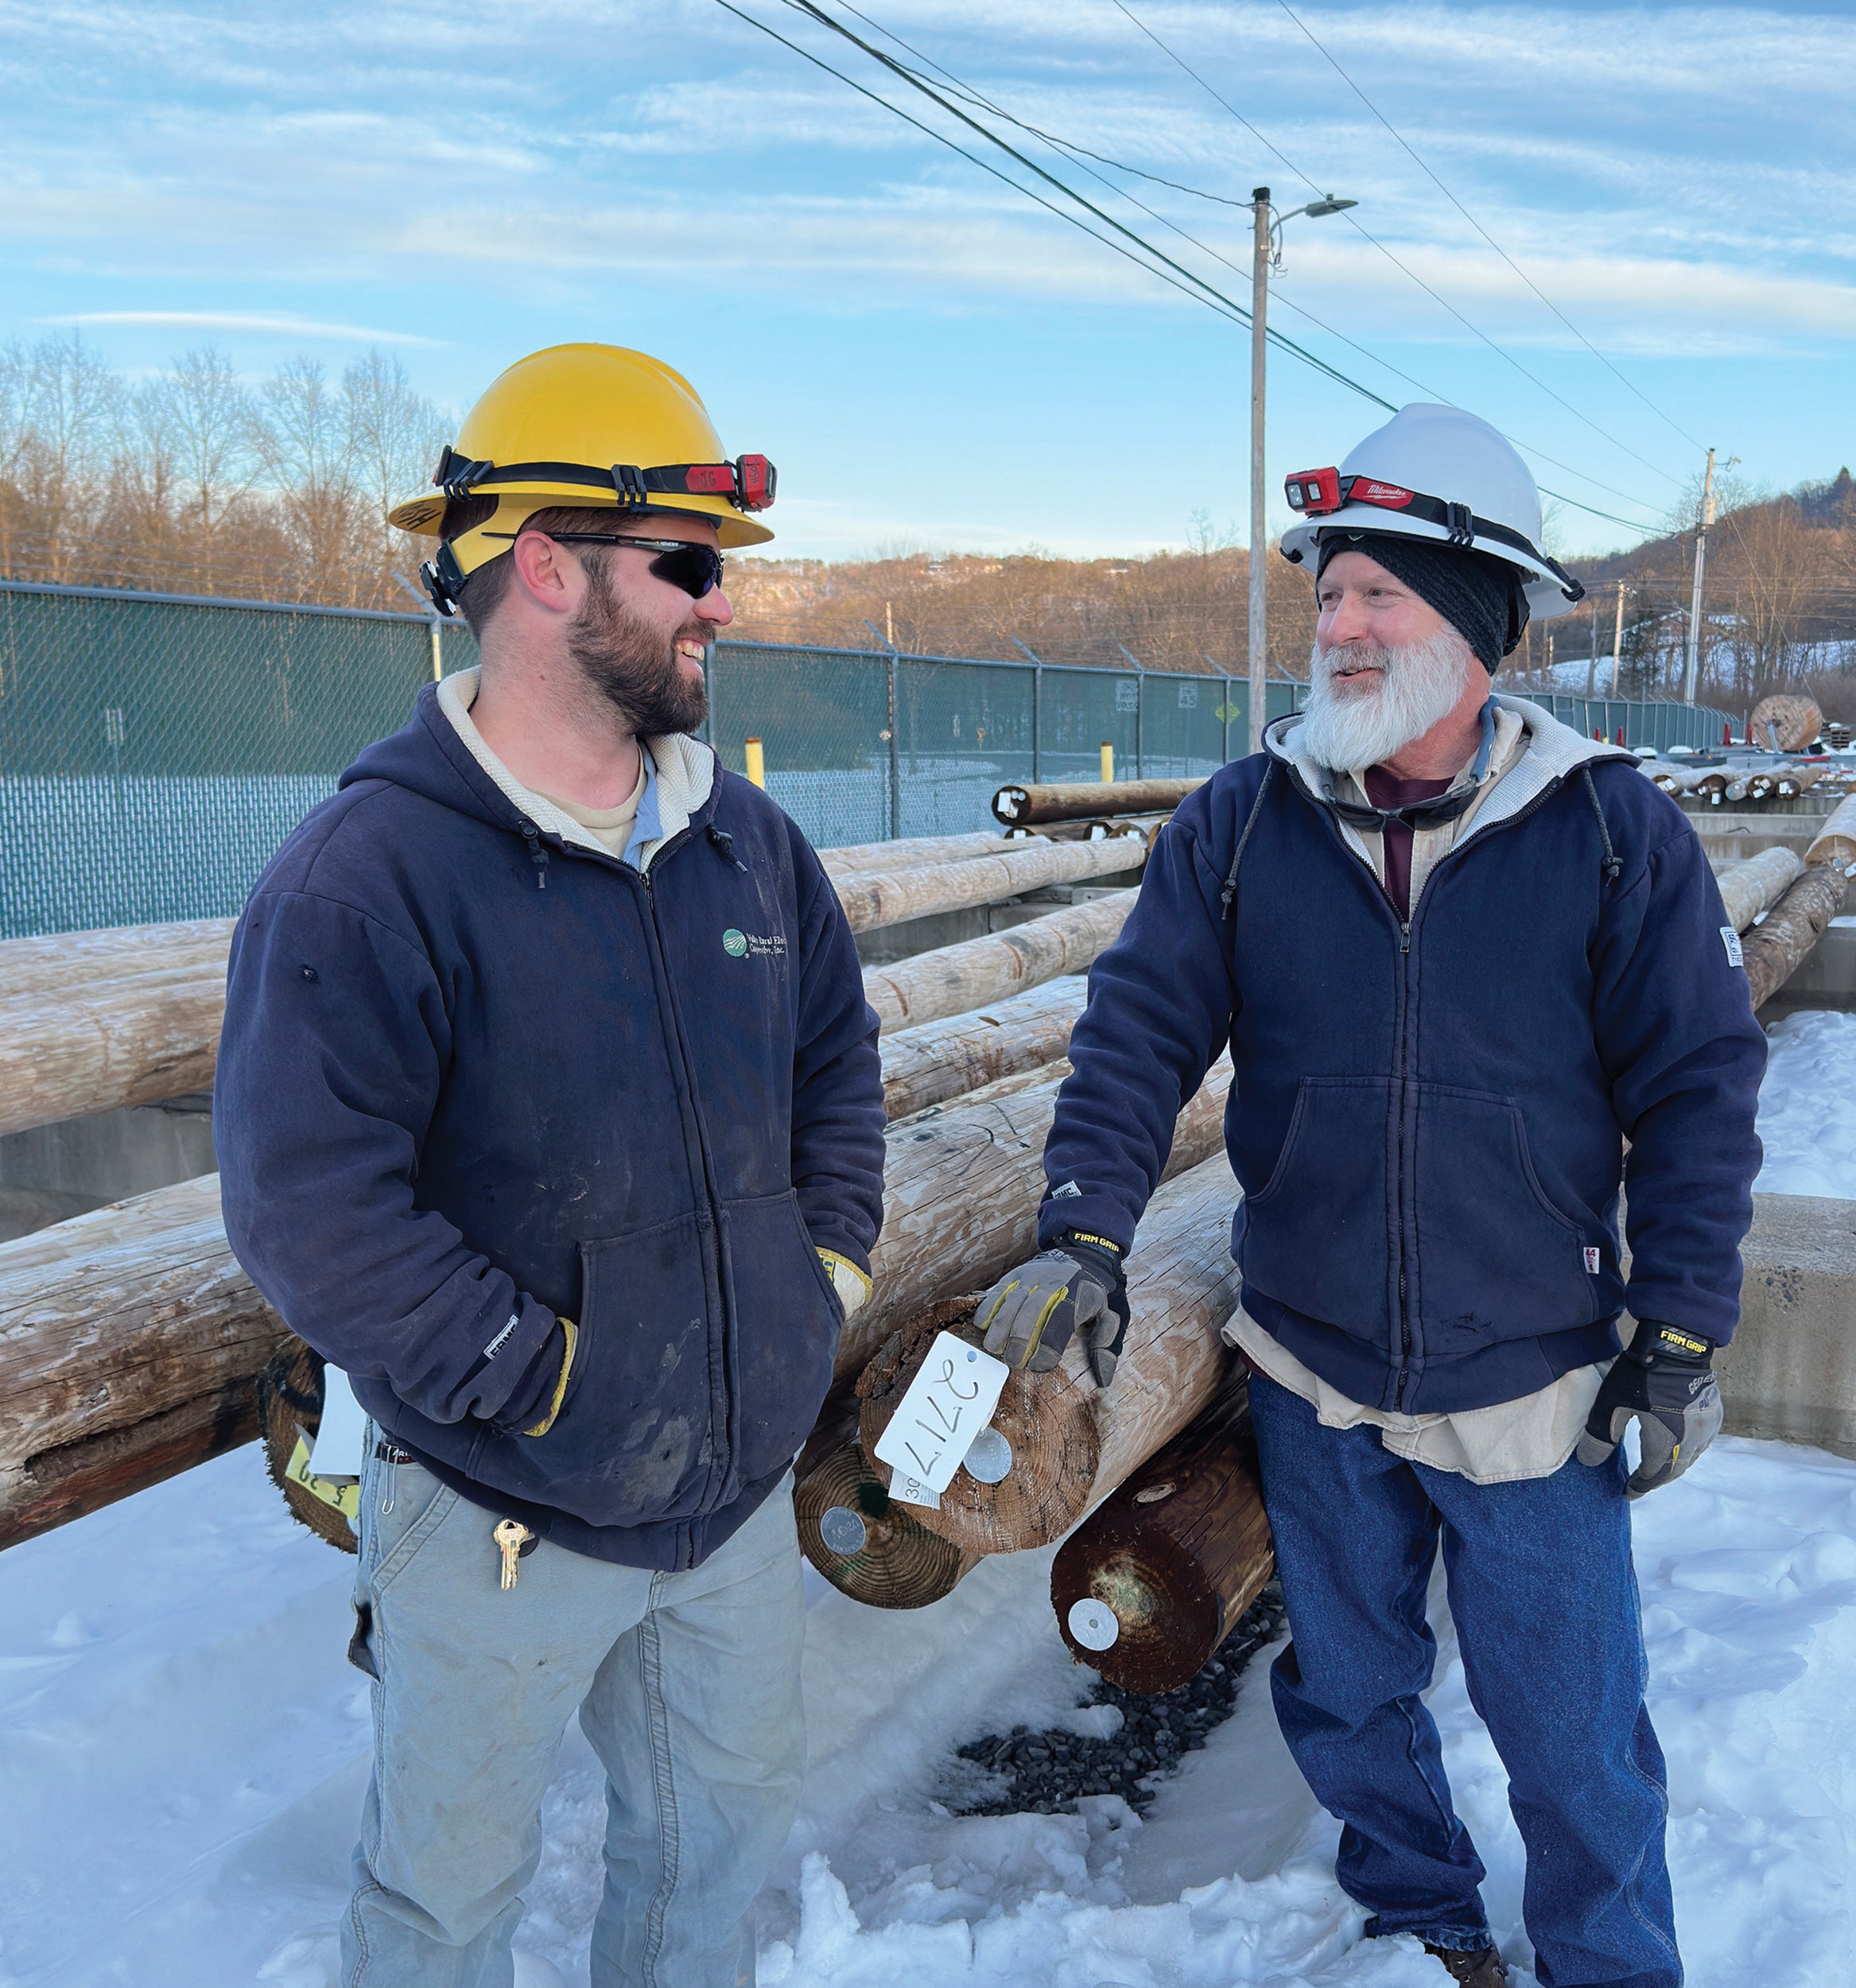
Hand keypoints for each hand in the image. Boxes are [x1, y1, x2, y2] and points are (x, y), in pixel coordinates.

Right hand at [976, 1234, 1129, 1386]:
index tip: (1038, 1365)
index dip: (1048, 1346)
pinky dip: (989, 1306)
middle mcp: (1053, 1285)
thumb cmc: (1093, 1295)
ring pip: (1012, 1300)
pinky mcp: (1016, 1274)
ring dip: (1000, 1325)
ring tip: (993, 1348)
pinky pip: (998, 1290)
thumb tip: (1103, 1379)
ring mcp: (1032, 1278)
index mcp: (1078, 1298)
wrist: (1082, 1254)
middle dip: (1019, 1338)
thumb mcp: (1110, 1316)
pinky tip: (982, 1325)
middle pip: (1032, 1310)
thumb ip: (1105, 1347)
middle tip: (1013, 1361)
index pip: (1060, 1322)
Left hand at [1576, 1322, 1721, 1498]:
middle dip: (1656, 1479)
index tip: (1627, 1493)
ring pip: (1691, 1457)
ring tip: (1657, 1467)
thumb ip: (1601, 1435)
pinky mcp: (1715, 1413)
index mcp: (1668, 1443)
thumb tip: (1589, 1462)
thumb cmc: (1643, 1375)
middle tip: (1640, 1483)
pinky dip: (1688, 1449)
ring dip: (1674, 1465)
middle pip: (1675, 1470)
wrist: (1678, 1346)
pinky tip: (1679, 1444)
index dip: (1639, 1486)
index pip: (1653, 1476)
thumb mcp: (1613, 1405)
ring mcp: (1708, 1428)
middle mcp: (1693, 1441)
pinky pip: (1702, 1442)